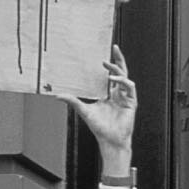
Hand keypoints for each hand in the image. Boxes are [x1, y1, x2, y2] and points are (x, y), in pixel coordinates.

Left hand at [59, 44, 135, 173]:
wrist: (110, 140)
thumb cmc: (99, 127)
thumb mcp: (83, 110)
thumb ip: (72, 101)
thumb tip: (58, 95)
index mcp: (110, 94)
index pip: (111, 74)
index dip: (110, 64)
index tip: (104, 54)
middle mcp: (119, 93)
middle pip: (122, 72)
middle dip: (119, 59)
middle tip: (114, 48)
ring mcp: (126, 97)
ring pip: (125, 77)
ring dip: (117, 70)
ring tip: (107, 65)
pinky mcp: (131, 102)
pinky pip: (130, 87)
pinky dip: (122, 82)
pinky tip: (113, 80)